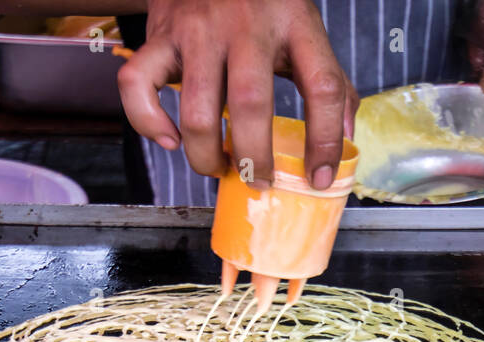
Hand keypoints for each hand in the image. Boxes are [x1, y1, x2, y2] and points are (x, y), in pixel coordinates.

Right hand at [116, 0, 357, 188]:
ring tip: (218, 167)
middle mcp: (245, 24)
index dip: (326, 139)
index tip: (319, 177)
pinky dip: (149, 123)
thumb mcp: (303, 28)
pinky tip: (171, 139)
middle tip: (260, 182)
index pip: (322, 86)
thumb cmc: (261, 6)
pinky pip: (139, 87)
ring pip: (197, 110)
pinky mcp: (158, 36)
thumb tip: (345, 146)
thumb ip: (328, 81)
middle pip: (251, 103)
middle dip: (255, 158)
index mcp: (294, 21)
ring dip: (206, 155)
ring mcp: (197, 30)